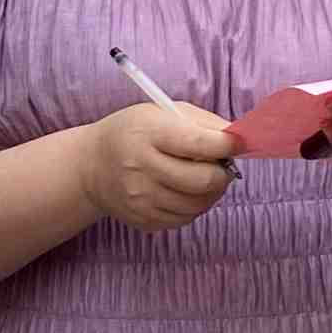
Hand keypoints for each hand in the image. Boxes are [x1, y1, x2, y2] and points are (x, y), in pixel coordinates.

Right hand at [84, 101, 237, 232]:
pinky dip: (195, 206)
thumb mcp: (162, 112)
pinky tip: (185, 191)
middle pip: (203, 180)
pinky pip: (186, 219)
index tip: (237, 143)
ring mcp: (141, 198)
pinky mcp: (143, 219)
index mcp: (148, 133)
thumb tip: (239, 139)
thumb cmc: (135, 133)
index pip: (198, 143)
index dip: (226, 145)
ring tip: (204, 178)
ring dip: (212, 192)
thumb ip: (203, 123)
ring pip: (199, 204)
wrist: (92, 165)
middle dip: (223, 173)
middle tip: (222, 165)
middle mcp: (141, 167)